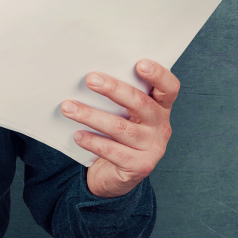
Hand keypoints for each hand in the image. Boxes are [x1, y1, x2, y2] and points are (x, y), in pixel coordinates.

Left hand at [62, 59, 178, 198]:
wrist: (117, 174)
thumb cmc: (119, 133)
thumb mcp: (125, 113)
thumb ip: (119, 96)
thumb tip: (90, 75)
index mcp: (161, 107)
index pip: (169, 88)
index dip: (158, 75)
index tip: (140, 63)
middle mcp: (161, 126)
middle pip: (140, 103)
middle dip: (113, 89)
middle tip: (90, 79)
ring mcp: (153, 148)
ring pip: (120, 127)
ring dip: (91, 115)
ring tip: (69, 107)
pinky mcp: (140, 166)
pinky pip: (113, 151)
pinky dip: (93, 141)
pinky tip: (78, 135)